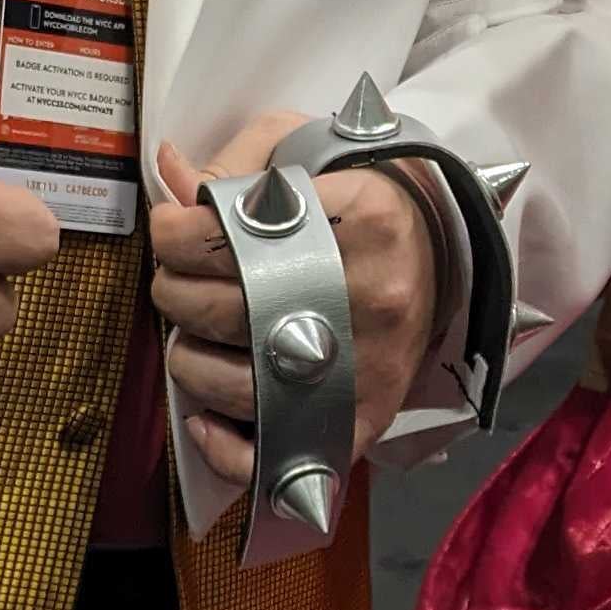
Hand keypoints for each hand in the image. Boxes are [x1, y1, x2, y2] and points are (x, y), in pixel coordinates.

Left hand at [149, 112, 440, 481]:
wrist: (442, 251)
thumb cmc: (360, 202)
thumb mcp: (307, 156)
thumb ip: (235, 165)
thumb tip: (168, 174)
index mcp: (356, 216)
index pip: (224, 235)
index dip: (173, 234)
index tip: (172, 231)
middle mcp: (365, 294)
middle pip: (221, 309)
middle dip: (174, 292)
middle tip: (182, 281)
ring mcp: (365, 365)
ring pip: (232, 383)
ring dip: (188, 360)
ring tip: (200, 336)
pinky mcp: (363, 417)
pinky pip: (273, 454)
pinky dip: (223, 445)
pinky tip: (208, 416)